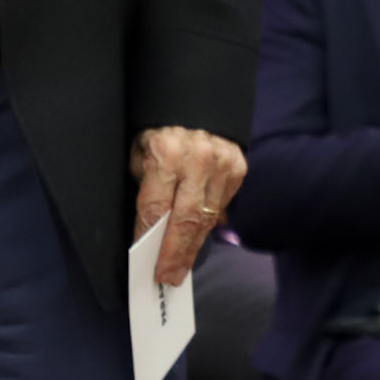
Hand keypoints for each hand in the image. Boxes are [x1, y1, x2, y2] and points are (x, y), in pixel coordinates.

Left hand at [133, 126, 246, 288]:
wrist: (196, 101)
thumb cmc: (158, 129)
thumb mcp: (140, 150)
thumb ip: (147, 185)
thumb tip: (150, 229)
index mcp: (166, 151)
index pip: (156, 206)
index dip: (149, 238)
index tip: (146, 263)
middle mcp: (198, 158)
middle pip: (186, 219)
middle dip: (175, 253)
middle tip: (168, 278)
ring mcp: (223, 163)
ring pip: (207, 217)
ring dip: (193, 246)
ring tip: (181, 268)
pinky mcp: (238, 167)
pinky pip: (221, 204)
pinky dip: (208, 224)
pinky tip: (196, 240)